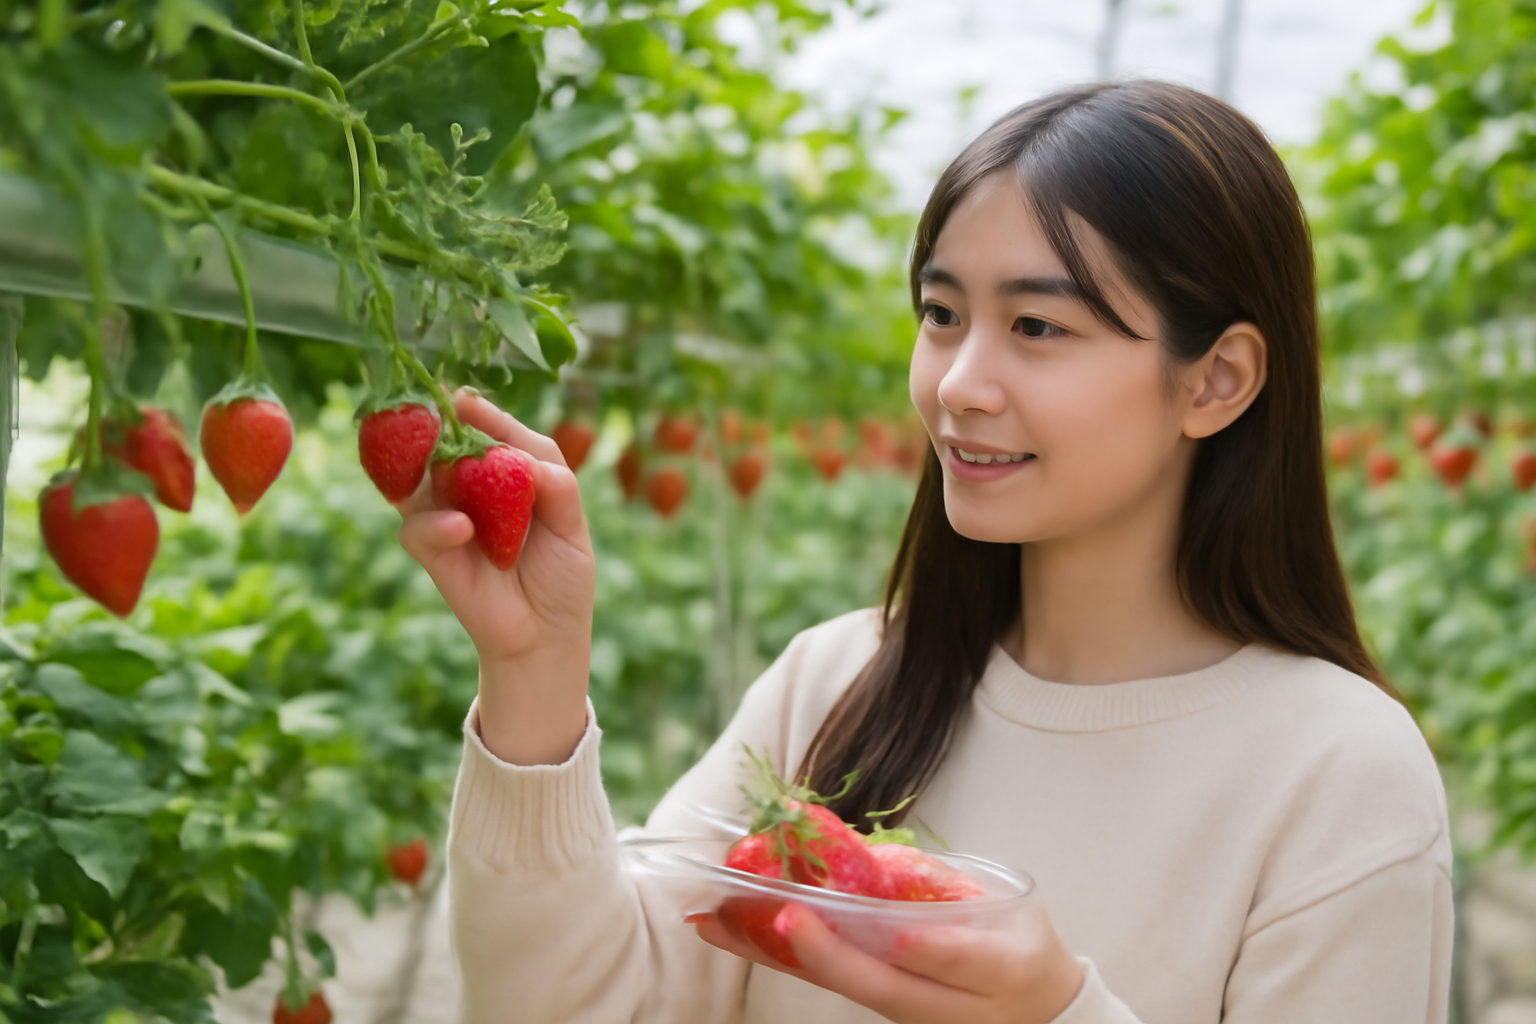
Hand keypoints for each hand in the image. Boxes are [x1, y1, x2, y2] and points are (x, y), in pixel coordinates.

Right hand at [396, 389, 594, 764]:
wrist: (547, 635)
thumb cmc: (562, 575)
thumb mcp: (572, 525)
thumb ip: (556, 487)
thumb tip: (524, 463)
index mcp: (507, 471)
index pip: (487, 428)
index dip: (477, 411)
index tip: (464, 398)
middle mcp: (469, 486)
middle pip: (443, 442)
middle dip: (437, 426)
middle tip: (436, 410)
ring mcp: (446, 516)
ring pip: (420, 477)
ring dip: (431, 464)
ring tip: (447, 459)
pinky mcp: (432, 552)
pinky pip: (419, 527)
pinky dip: (437, 523)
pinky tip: (461, 527)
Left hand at [691, 898, 1083, 1023]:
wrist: (1033, 1010)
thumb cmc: (1018, 944)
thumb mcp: (1008, 911)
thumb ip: (952, 890)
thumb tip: (876, 856)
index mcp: (997, 971)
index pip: (963, 962)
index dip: (930, 950)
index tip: (899, 935)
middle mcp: (946, 1007)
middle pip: (884, 986)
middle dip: (829, 953)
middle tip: (786, 915)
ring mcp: (906, 1013)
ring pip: (840, 987)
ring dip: (776, 952)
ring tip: (719, 919)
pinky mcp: (877, 1007)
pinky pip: (823, 983)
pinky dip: (774, 954)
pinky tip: (726, 929)